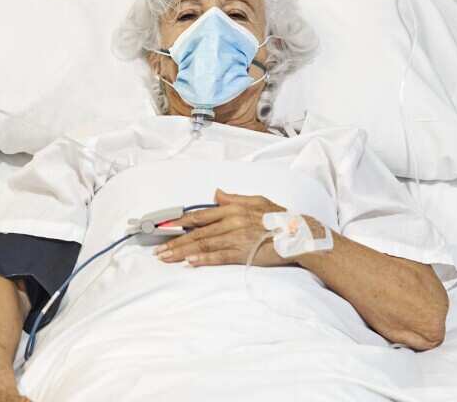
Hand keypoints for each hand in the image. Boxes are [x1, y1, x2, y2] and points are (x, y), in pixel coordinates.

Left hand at [156, 190, 322, 266]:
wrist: (298, 234)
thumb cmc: (279, 218)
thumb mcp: (256, 201)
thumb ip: (233, 198)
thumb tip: (215, 194)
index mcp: (233, 209)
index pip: (200, 216)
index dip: (179, 222)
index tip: (163, 227)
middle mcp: (232, 222)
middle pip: (197, 233)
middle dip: (175, 241)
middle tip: (158, 249)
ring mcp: (237, 237)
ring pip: (204, 245)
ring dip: (183, 252)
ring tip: (166, 257)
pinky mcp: (244, 252)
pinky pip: (220, 257)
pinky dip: (204, 260)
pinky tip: (190, 263)